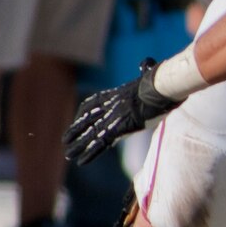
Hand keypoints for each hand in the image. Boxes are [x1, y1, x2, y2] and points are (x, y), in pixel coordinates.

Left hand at [64, 59, 179, 165]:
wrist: (160, 87)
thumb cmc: (160, 82)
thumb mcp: (148, 76)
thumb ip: (144, 72)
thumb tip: (147, 64)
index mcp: (115, 94)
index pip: (91, 103)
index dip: (82, 114)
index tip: (77, 121)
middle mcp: (110, 106)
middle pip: (87, 120)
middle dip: (75, 130)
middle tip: (65, 140)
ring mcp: (113, 117)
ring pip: (90, 134)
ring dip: (78, 146)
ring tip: (68, 155)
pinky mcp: (118, 128)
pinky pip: (101, 144)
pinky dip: (90, 154)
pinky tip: (81, 162)